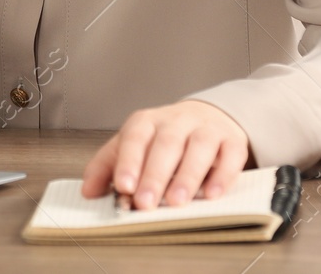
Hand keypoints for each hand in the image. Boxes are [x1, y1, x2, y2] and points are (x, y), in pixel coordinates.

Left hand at [80, 100, 251, 209]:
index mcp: (148, 122)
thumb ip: (108, 166)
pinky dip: (222, 176)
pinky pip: (230, 156)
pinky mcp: (232, 142)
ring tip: (176, 201)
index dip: (129, 161)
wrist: (207, 117)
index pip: (135, 137)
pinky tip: (212, 195)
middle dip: (155, 175)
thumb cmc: (165, 138)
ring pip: (199, 147)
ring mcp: (207, 129)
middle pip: (166, 144)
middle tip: (146, 202)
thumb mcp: (133, 146)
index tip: (123, 185)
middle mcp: (178, 121)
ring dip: (187, 176)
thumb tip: (88, 191)